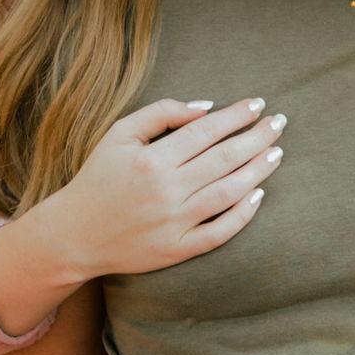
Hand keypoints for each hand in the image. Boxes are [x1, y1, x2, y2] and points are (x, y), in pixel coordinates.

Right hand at [49, 95, 285, 279]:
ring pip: (229, 193)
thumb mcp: (119, 134)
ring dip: (258, 170)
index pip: (206, 130)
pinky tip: (259, 195)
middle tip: (279, 122)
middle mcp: (166, 190)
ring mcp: (174, 223)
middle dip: (257, 137)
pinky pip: (219, 232)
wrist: (74, 235)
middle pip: (225, 158)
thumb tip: (207, 108)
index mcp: (152, 159)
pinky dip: (243, 214)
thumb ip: (161, 114)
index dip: (237, 115)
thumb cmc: (99, 178)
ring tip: (277, 152)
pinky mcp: (177, 250)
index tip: (258, 104)